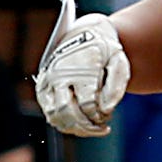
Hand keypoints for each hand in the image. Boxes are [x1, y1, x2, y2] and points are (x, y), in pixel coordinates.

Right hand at [34, 13, 130, 136]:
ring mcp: (48, 81)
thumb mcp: (119, 61)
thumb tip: (107, 109)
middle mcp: (60, 74)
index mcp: (80, 68)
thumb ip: (117, 85)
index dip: (99, 116)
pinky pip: (49, 112)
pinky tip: (79, 125)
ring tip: (91, 128)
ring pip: (55, 115)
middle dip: (86, 125)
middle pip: (68, 111)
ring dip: (74, 128)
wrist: (85, 33)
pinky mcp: (43, 87)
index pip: (87, 103)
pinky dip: (63, 123)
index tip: (107, 115)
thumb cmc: (106, 51)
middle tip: (102, 128)